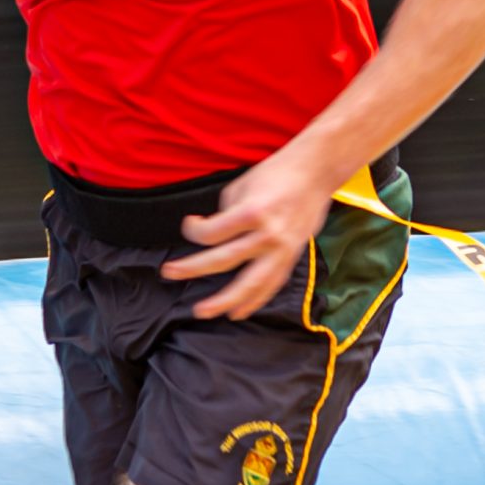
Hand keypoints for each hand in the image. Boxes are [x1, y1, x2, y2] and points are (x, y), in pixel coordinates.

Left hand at [157, 149, 332, 321]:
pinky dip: (254, 300)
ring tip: (203, 311)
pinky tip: (237, 312)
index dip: (192, 230)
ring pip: (249, 284)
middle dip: (192, 269)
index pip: (211, 233)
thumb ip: (225, 215)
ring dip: (224, 301)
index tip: (190, 224)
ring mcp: (281, 250)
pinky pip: (271, 285)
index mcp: (252, 213)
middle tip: (169, 274)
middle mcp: (267, 236)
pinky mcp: (292, 257)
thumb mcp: (241, 187)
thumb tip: (213, 235)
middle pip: (223, 260)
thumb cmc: (275, 174)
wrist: (316, 173)